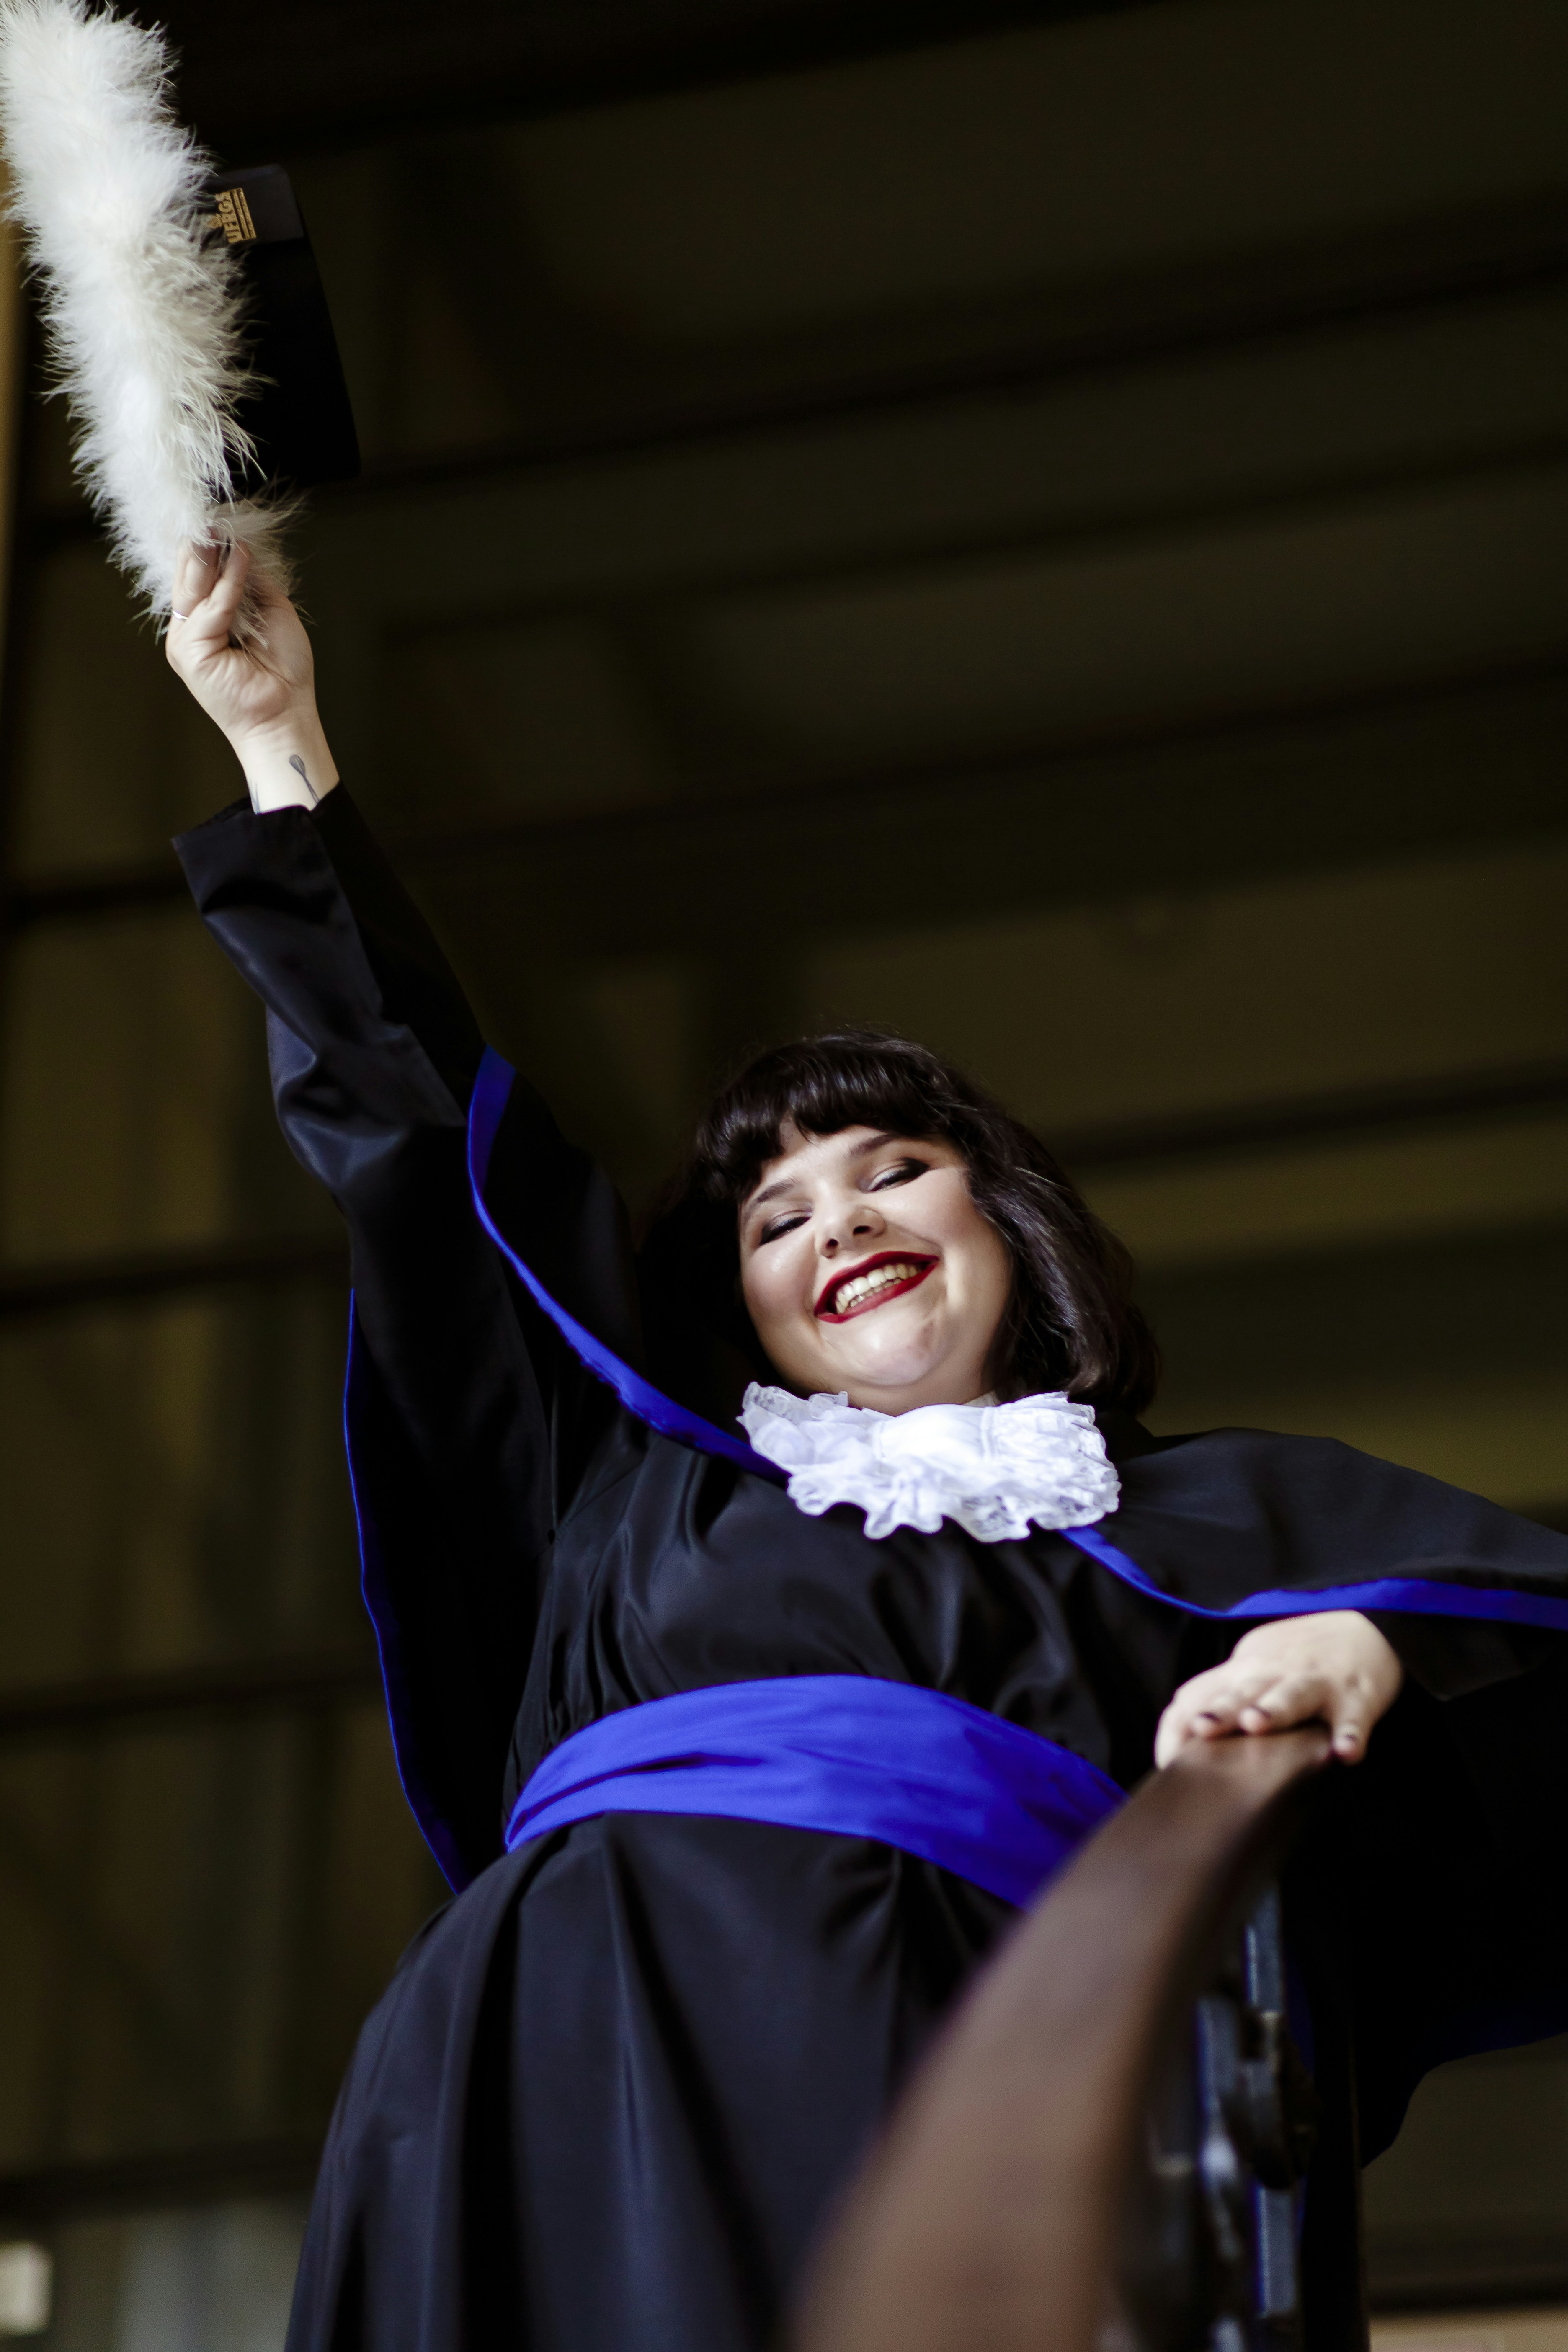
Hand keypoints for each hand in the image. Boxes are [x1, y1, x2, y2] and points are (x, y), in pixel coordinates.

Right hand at [165, 540, 337, 810]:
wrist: (286, 714)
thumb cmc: (283, 672)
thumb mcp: (272, 613)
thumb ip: (252, 584)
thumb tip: (241, 549)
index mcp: (205, 622)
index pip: (198, 577)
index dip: (207, 550)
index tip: (219, 522)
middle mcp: (190, 630)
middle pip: (190, 578)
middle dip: (203, 547)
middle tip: (215, 518)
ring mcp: (185, 641)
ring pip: (194, 589)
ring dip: (210, 557)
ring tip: (221, 530)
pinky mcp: (190, 652)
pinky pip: (210, 609)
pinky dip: (226, 585)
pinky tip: (239, 561)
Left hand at [1154, 1611, 1402, 1769]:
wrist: (1363, 1628)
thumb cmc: (1294, 1661)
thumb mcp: (1250, 1670)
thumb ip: (1217, 1699)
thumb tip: (1177, 1739)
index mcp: (1242, 1671)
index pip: (1199, 1695)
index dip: (1180, 1727)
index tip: (1169, 1763)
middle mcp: (1273, 1673)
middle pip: (1242, 1691)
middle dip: (1221, 1711)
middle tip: (1203, 1729)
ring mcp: (1315, 1682)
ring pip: (1291, 1694)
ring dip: (1274, 1709)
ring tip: (1257, 1724)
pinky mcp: (1355, 1695)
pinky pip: (1352, 1717)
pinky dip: (1349, 1733)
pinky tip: (1346, 1752)